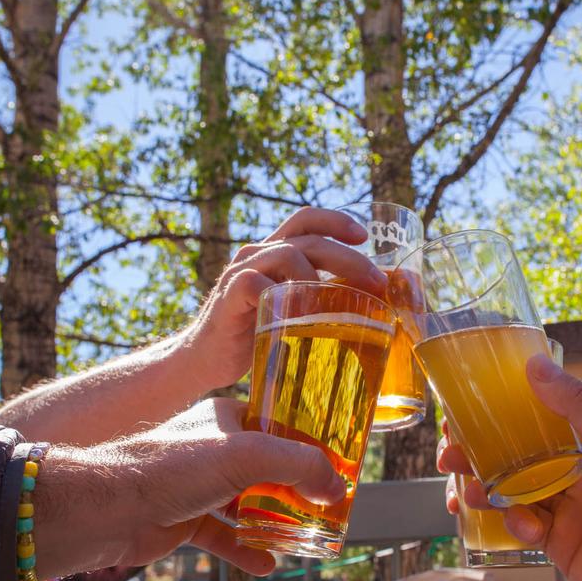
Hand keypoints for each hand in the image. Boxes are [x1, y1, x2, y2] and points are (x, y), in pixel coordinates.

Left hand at [33, 398, 345, 578]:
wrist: (108, 509)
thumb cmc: (174, 467)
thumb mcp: (248, 455)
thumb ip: (298, 465)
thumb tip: (337, 488)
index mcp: (228, 420)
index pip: (279, 428)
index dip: (308, 446)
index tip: (336, 467)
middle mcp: (214, 449)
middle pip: (267, 469)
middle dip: (297, 490)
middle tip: (326, 507)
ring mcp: (199, 486)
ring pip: (248, 504)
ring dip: (275, 521)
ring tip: (305, 537)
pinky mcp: (185, 520)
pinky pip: (224, 535)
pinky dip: (246, 549)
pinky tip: (268, 565)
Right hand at [179, 207, 386, 391]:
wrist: (205, 360)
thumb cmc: (254, 336)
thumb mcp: (289, 310)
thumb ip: (315, 298)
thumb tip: (366, 306)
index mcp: (273, 253)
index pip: (306, 220)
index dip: (336, 221)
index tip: (365, 237)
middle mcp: (257, 254)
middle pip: (308, 237)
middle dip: (348, 257)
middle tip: (376, 280)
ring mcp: (241, 271)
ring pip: (287, 254)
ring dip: (319, 278)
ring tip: (337, 305)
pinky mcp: (230, 294)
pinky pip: (258, 282)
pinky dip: (284, 296)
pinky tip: (300, 316)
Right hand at [438, 354, 581, 580]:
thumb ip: (580, 406)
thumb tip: (536, 364)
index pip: (531, 420)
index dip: (496, 414)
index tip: (462, 411)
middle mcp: (571, 472)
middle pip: (510, 457)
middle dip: (475, 455)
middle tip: (448, 455)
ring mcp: (563, 509)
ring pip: (508, 493)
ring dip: (482, 490)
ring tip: (466, 493)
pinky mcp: (558, 545)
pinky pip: (522, 529)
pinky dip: (514, 526)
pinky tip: (524, 528)